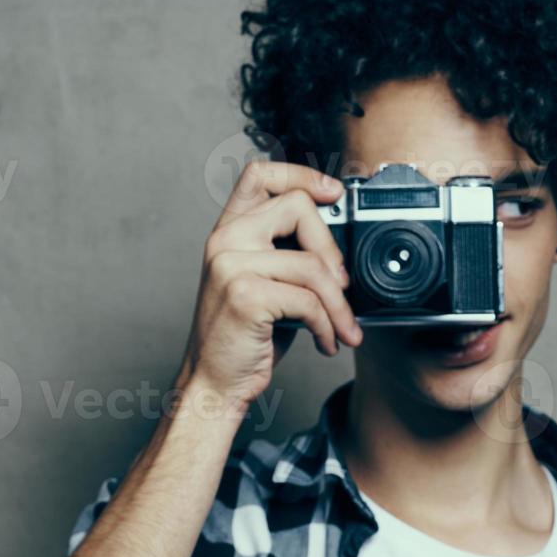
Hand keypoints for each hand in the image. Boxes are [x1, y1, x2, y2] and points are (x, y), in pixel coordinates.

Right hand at [178, 161, 362, 406]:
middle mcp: (225, 240)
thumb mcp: (262, 283)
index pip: (260, 174)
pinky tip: (326, 341)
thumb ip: (286, 254)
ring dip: (339, 304)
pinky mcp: (245, 296)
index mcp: (228, 230)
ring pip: (312, 265)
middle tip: (343, 285)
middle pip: (298, 207)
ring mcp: (231, 266)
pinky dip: (327, 326)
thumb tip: (338, 247)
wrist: (213, 382)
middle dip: (333, 248)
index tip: (333, 193)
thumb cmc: (243, 336)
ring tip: (342, 327)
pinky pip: (309, 300)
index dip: (301, 174)